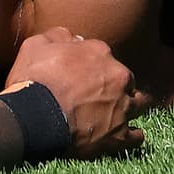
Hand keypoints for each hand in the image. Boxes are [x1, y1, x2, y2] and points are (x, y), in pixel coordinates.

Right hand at [4, 28, 145, 159]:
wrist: (33, 118)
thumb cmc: (32, 80)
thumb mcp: (36, 45)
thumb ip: (58, 36)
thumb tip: (73, 37)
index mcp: (100, 53)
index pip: (104, 56)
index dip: (93, 66)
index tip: (83, 76)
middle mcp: (119, 77)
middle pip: (127, 79)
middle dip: (117, 86)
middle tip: (99, 97)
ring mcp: (123, 108)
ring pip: (141, 104)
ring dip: (130, 108)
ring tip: (117, 116)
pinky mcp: (120, 136)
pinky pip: (137, 136)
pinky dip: (131, 136)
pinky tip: (120, 137)